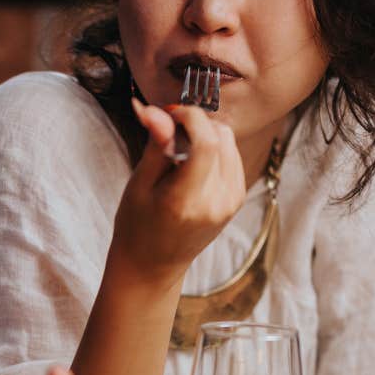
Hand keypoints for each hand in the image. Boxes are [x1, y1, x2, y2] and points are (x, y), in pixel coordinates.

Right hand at [108, 99, 246, 283]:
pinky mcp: (237, 199)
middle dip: (195, 122)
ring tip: (178, 149)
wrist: (153, 264)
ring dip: (205, 133)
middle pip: (221, 137)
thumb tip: (156, 111)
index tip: (168, 113)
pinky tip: (192, 161)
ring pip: (229, 142)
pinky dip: (214, 148)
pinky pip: (232, 156)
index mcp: (187, 200)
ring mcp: (231, 202)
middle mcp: (216, 202)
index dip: (190, 117)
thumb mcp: (139, 183)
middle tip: (168, 129)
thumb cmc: (137, 225)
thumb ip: (156, 146)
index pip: (207, 142)